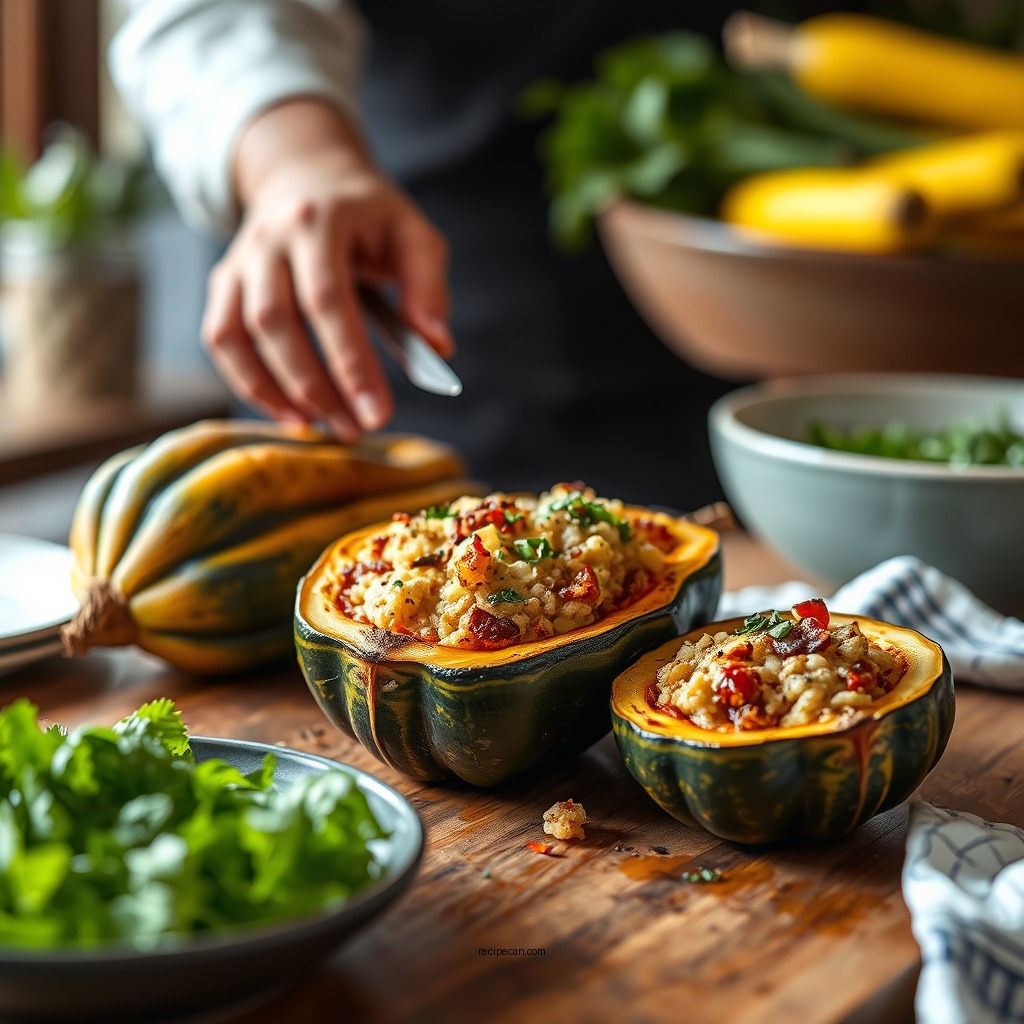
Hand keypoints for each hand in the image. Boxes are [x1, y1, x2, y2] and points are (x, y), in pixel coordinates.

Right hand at [202, 100, 452, 440]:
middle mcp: (268, 238)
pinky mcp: (223, 284)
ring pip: (238, 334)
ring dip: (277, 391)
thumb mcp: (413, 234)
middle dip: (316, 386)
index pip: (328, 300)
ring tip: (322, 427)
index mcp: (318, 220)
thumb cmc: (370, 217)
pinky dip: (248, 383)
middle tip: (356, 429)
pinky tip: (289, 413)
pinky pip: (221, 340)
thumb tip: (437, 344)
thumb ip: (428, 285)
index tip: (379, 413)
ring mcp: (239, 261)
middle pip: (276, 322)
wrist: (307, 177)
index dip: (350, 362)